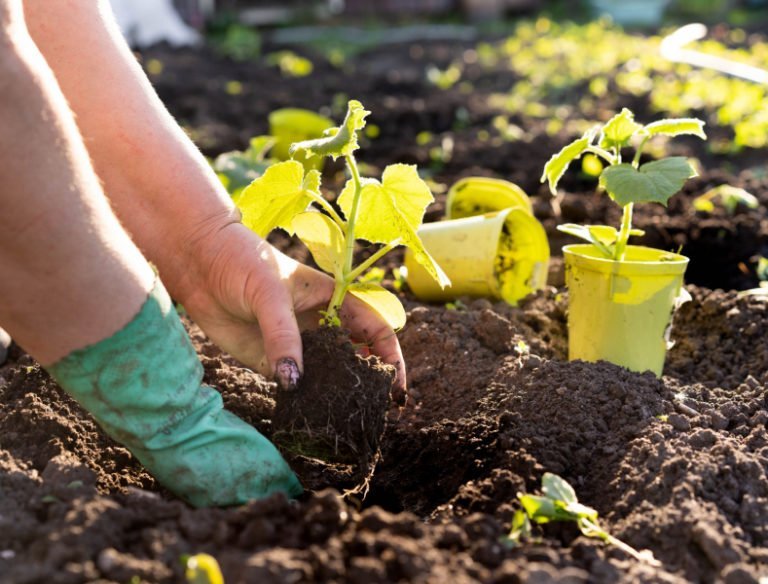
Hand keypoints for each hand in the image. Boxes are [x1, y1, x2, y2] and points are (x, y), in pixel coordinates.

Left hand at [177, 218, 405, 391]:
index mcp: (334, 300)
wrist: (196, 260)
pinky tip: (308, 413)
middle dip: (368, 382)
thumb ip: (283, 335)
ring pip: (326, 374)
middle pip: (356, 357)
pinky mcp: (268, 359)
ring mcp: (295, 344)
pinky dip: (302, 399)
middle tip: (374, 412)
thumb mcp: (269, 293)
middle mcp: (320, 324)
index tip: (395, 386)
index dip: (390, 357)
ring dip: (336, 394)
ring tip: (346, 420)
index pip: (375, 330)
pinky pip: (292, 384)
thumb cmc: (241, 261)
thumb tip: (294, 382)